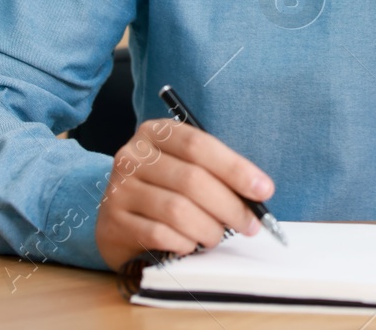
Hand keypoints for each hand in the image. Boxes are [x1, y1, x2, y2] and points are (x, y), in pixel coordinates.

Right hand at [94, 118, 274, 268]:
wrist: (118, 216)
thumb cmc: (163, 188)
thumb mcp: (186, 167)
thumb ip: (216, 173)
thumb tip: (258, 194)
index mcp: (156, 132)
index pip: (199, 145)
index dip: (235, 168)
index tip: (264, 189)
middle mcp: (132, 156)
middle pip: (192, 179)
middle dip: (230, 206)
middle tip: (250, 224)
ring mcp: (119, 189)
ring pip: (177, 210)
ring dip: (208, 228)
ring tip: (217, 236)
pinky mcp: (112, 222)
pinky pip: (159, 234)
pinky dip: (184, 242)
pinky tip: (190, 244)